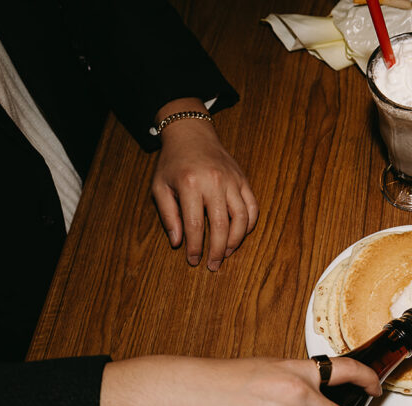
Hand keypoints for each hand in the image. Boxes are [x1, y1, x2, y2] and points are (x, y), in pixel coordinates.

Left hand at [151, 106, 257, 271]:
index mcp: (190, 185)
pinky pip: (252, 206)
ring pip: (241, 218)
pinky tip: (240, 234)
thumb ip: (169, 216)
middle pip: (220, 226)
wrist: (191, 134)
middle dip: (217, 250)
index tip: (193, 260)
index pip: (194, 226)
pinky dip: (249, 224)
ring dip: (235, 240)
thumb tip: (177, 242)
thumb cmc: (173, 163)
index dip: (195, 247)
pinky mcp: (242, 179)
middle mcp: (213, 182)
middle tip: (213, 265)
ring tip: (226, 253)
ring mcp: (231, 180)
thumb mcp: (160, 187)